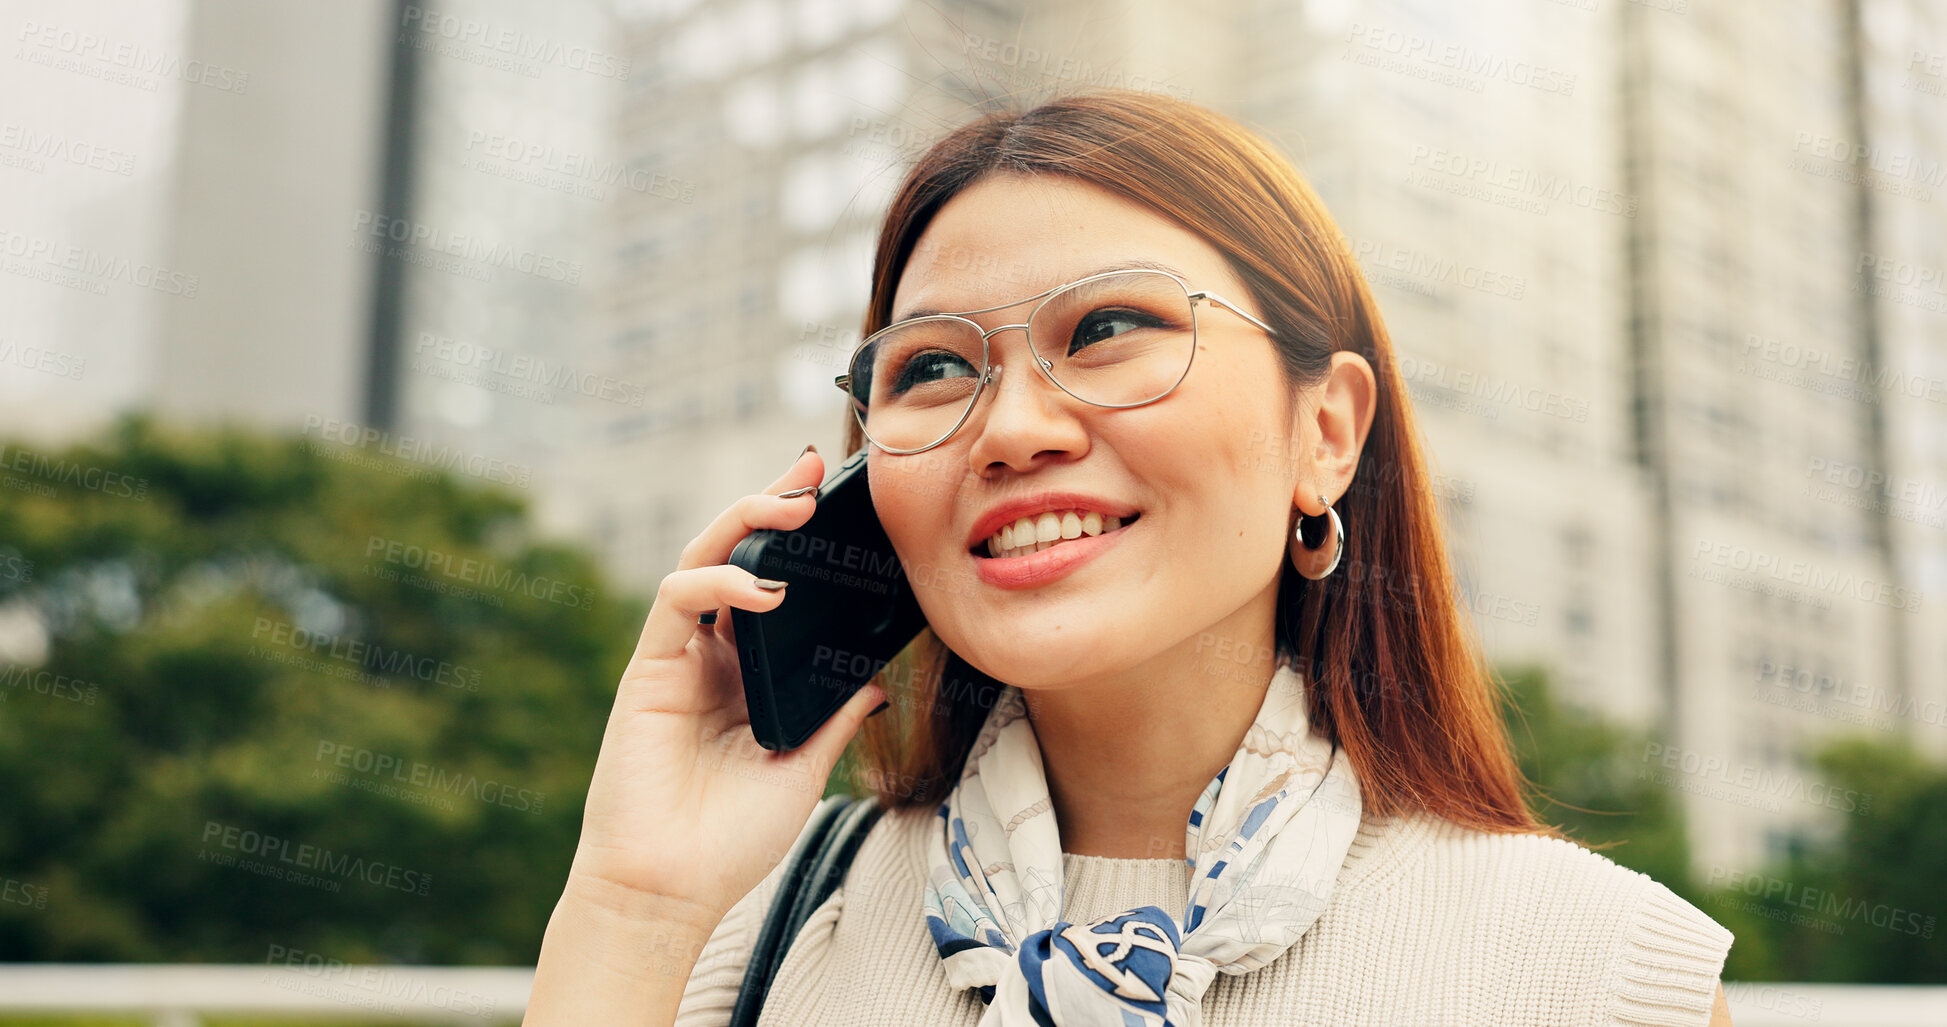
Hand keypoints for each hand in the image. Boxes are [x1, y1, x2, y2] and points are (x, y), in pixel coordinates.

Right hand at [566, 446, 884, 920]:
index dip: (797, 535)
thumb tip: (877, 679)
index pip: (772, 581)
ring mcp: (677, 657)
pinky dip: (719, 579)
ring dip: (746, 520)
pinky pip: (676, 598)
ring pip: (702, 557)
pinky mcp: (648, 669)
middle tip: (813, 465)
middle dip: (772, 500)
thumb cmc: (730, 842)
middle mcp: (710, 655)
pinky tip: (764, 585)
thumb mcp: (804, 769)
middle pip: (736, 551)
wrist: (670, 891)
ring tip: (795, 503)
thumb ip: (833, 717)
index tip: (836, 494)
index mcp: (747, 673)